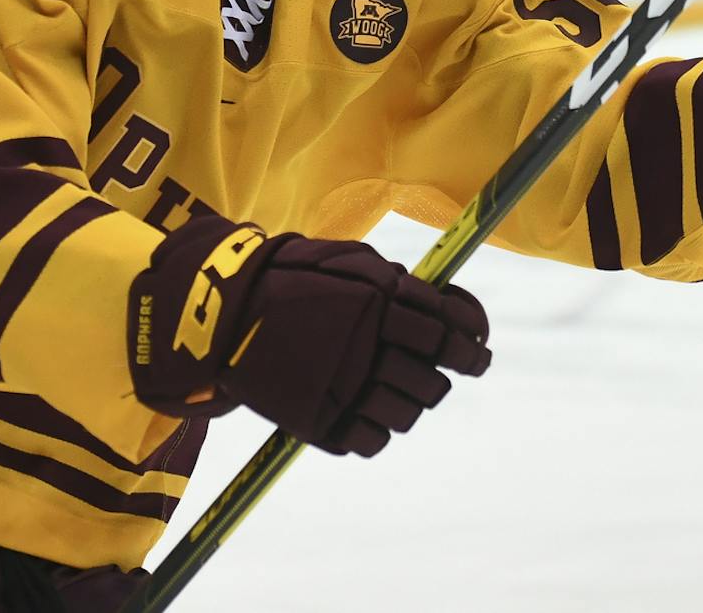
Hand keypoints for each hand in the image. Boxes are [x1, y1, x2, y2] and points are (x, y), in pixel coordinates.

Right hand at [126, 216, 490, 456]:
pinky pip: (371, 441)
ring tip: (398, 389)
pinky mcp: (320, 421)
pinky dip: (377, 431)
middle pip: (434, 380)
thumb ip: (399, 283)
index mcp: (381, 303)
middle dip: (445, 377)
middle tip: (442, 372)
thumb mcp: (351, 262)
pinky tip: (369, 413)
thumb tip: (450, 307)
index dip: (472, 343)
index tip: (479, 349)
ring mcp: (344, 388)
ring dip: (411, 404)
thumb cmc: (294, 276)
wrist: (223, 310)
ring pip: (407, 414)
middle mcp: (369, 348)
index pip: (448, 331)